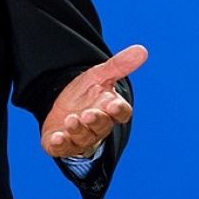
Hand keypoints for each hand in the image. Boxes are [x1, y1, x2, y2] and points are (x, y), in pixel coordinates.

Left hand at [41, 44, 146, 158]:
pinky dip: (60, 145)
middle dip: (96, 120)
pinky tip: (56, 138)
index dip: (117, 109)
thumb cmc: (86, 93)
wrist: (61, 103)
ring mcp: (80, 137)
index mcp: (110, 109)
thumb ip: (119, 66)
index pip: (120, 112)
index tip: (112, 103)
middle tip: (88, 114)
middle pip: (102, 126)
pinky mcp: (62, 144)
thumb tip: (142, 50)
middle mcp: (97, 126)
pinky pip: (62, 148)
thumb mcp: (99, 75)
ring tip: (71, 120)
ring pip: (83, 138)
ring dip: (78, 130)